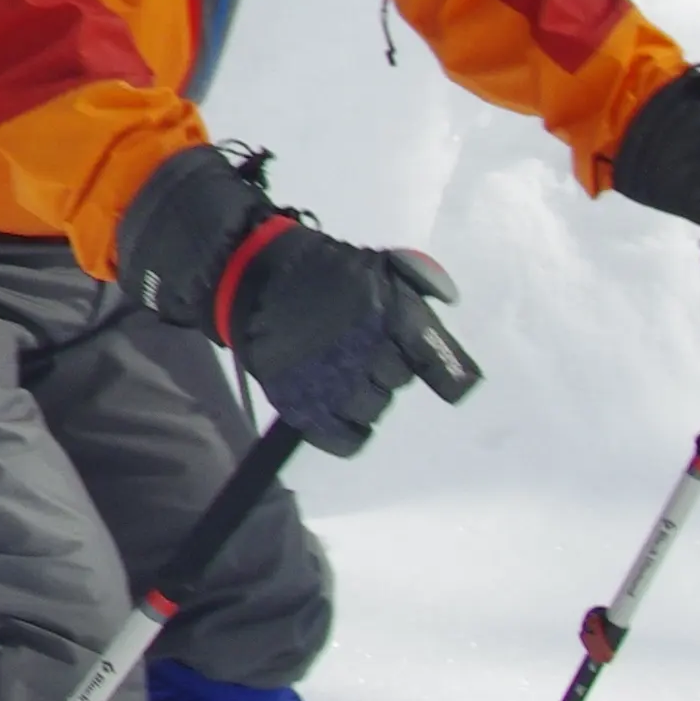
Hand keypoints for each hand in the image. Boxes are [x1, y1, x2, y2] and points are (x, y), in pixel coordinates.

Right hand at [118, 145, 481, 455]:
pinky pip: (345, 437)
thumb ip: (419, 278)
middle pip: (399, 381)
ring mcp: (334, 381)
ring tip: (347, 374)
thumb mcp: (375, 262)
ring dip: (367, 394)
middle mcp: (367, 351)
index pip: (435, 360)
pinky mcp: (304, 402)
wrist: (246, 275)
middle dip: (389, 368)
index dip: (449, 375)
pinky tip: (344, 415)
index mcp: (388, 314)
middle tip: (367, 351)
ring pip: (374, 408)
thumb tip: (448, 301)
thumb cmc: (319, 269)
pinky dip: (350, 432)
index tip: (453, 386)